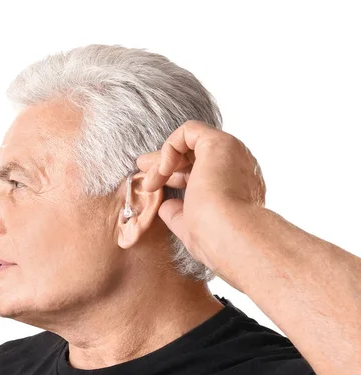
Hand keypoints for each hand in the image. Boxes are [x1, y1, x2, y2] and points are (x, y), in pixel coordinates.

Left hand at [136, 120, 266, 273]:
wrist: (231, 235)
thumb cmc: (214, 240)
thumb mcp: (190, 226)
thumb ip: (178, 214)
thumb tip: (165, 206)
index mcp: (235, 188)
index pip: (201, 173)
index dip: (174, 175)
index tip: (152, 184)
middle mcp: (237, 168)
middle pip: (195, 155)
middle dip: (164, 161)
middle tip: (141, 167)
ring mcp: (232, 153)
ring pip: (190, 143)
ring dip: (163, 160)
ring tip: (147, 180)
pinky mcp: (220, 143)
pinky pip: (189, 131)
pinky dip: (169, 147)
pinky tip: (161, 171)